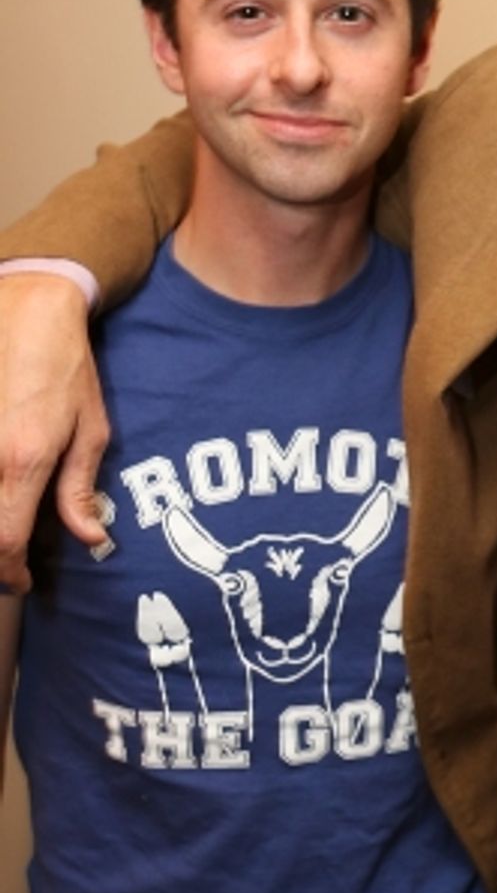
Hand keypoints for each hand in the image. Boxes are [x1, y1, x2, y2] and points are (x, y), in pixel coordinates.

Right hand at [0, 274, 109, 589]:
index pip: (6, 542)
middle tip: (10, 568)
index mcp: (23, 461)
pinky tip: (0, 500)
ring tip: (5, 538)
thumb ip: (81, 489)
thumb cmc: (65, 368)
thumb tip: (89, 537)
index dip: (11, 573)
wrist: (27, 310)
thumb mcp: (90, 430)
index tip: (23, 582)